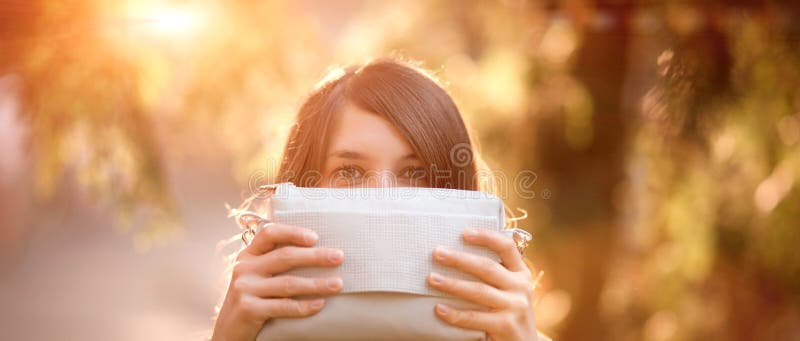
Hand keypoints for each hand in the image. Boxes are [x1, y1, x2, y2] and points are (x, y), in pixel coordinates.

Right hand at [212, 223, 344, 340]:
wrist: (228, 331)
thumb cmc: (251, 300)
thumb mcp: (256, 276)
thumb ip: (274, 262)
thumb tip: (317, 252)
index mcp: (248, 255)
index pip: (269, 234)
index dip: (293, 232)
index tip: (315, 237)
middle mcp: (244, 268)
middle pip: (285, 257)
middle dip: (315, 256)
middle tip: (338, 257)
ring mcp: (245, 288)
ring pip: (288, 283)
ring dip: (316, 284)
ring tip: (338, 284)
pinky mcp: (248, 309)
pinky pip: (283, 306)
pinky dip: (303, 306)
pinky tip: (319, 304)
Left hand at [427, 228, 537, 340]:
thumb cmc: (508, 313)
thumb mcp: (508, 291)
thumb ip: (493, 276)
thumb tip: (453, 255)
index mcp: (521, 273)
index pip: (507, 247)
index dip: (486, 237)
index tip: (464, 233)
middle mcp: (521, 287)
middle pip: (487, 267)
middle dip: (459, 259)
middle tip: (437, 253)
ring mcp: (515, 307)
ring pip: (478, 291)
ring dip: (452, 284)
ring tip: (431, 279)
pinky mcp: (506, 326)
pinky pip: (475, 318)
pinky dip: (455, 314)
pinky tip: (439, 309)